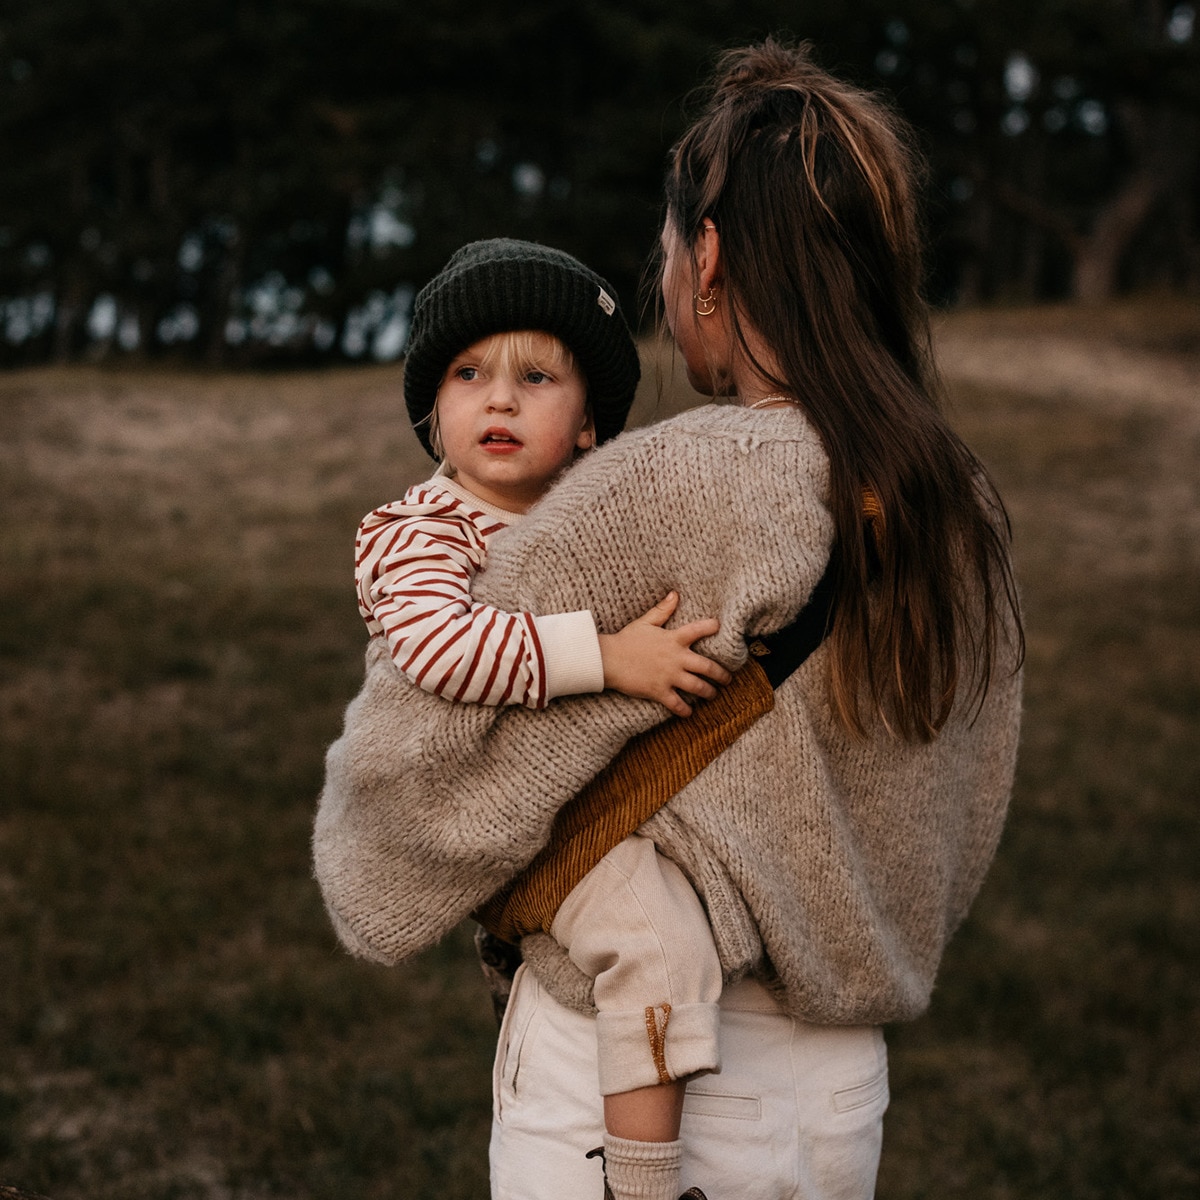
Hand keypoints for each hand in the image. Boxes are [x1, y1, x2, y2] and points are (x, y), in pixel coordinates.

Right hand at [598, 591, 731, 716]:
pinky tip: (689, 713)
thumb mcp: (645, 622)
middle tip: (728, 679)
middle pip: (708, 667)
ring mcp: (669, 676)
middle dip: (722, 674)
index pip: (699, 630)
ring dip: (709, 692)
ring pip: (698, 687)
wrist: (608, 659)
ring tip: (713, 695)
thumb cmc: (626, 639)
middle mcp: (676, 658)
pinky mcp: (659, 691)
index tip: (719, 627)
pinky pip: (677, 704)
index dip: (711, 627)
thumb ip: (662, 610)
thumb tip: (675, 594)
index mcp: (673, 639)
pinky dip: (685, 710)